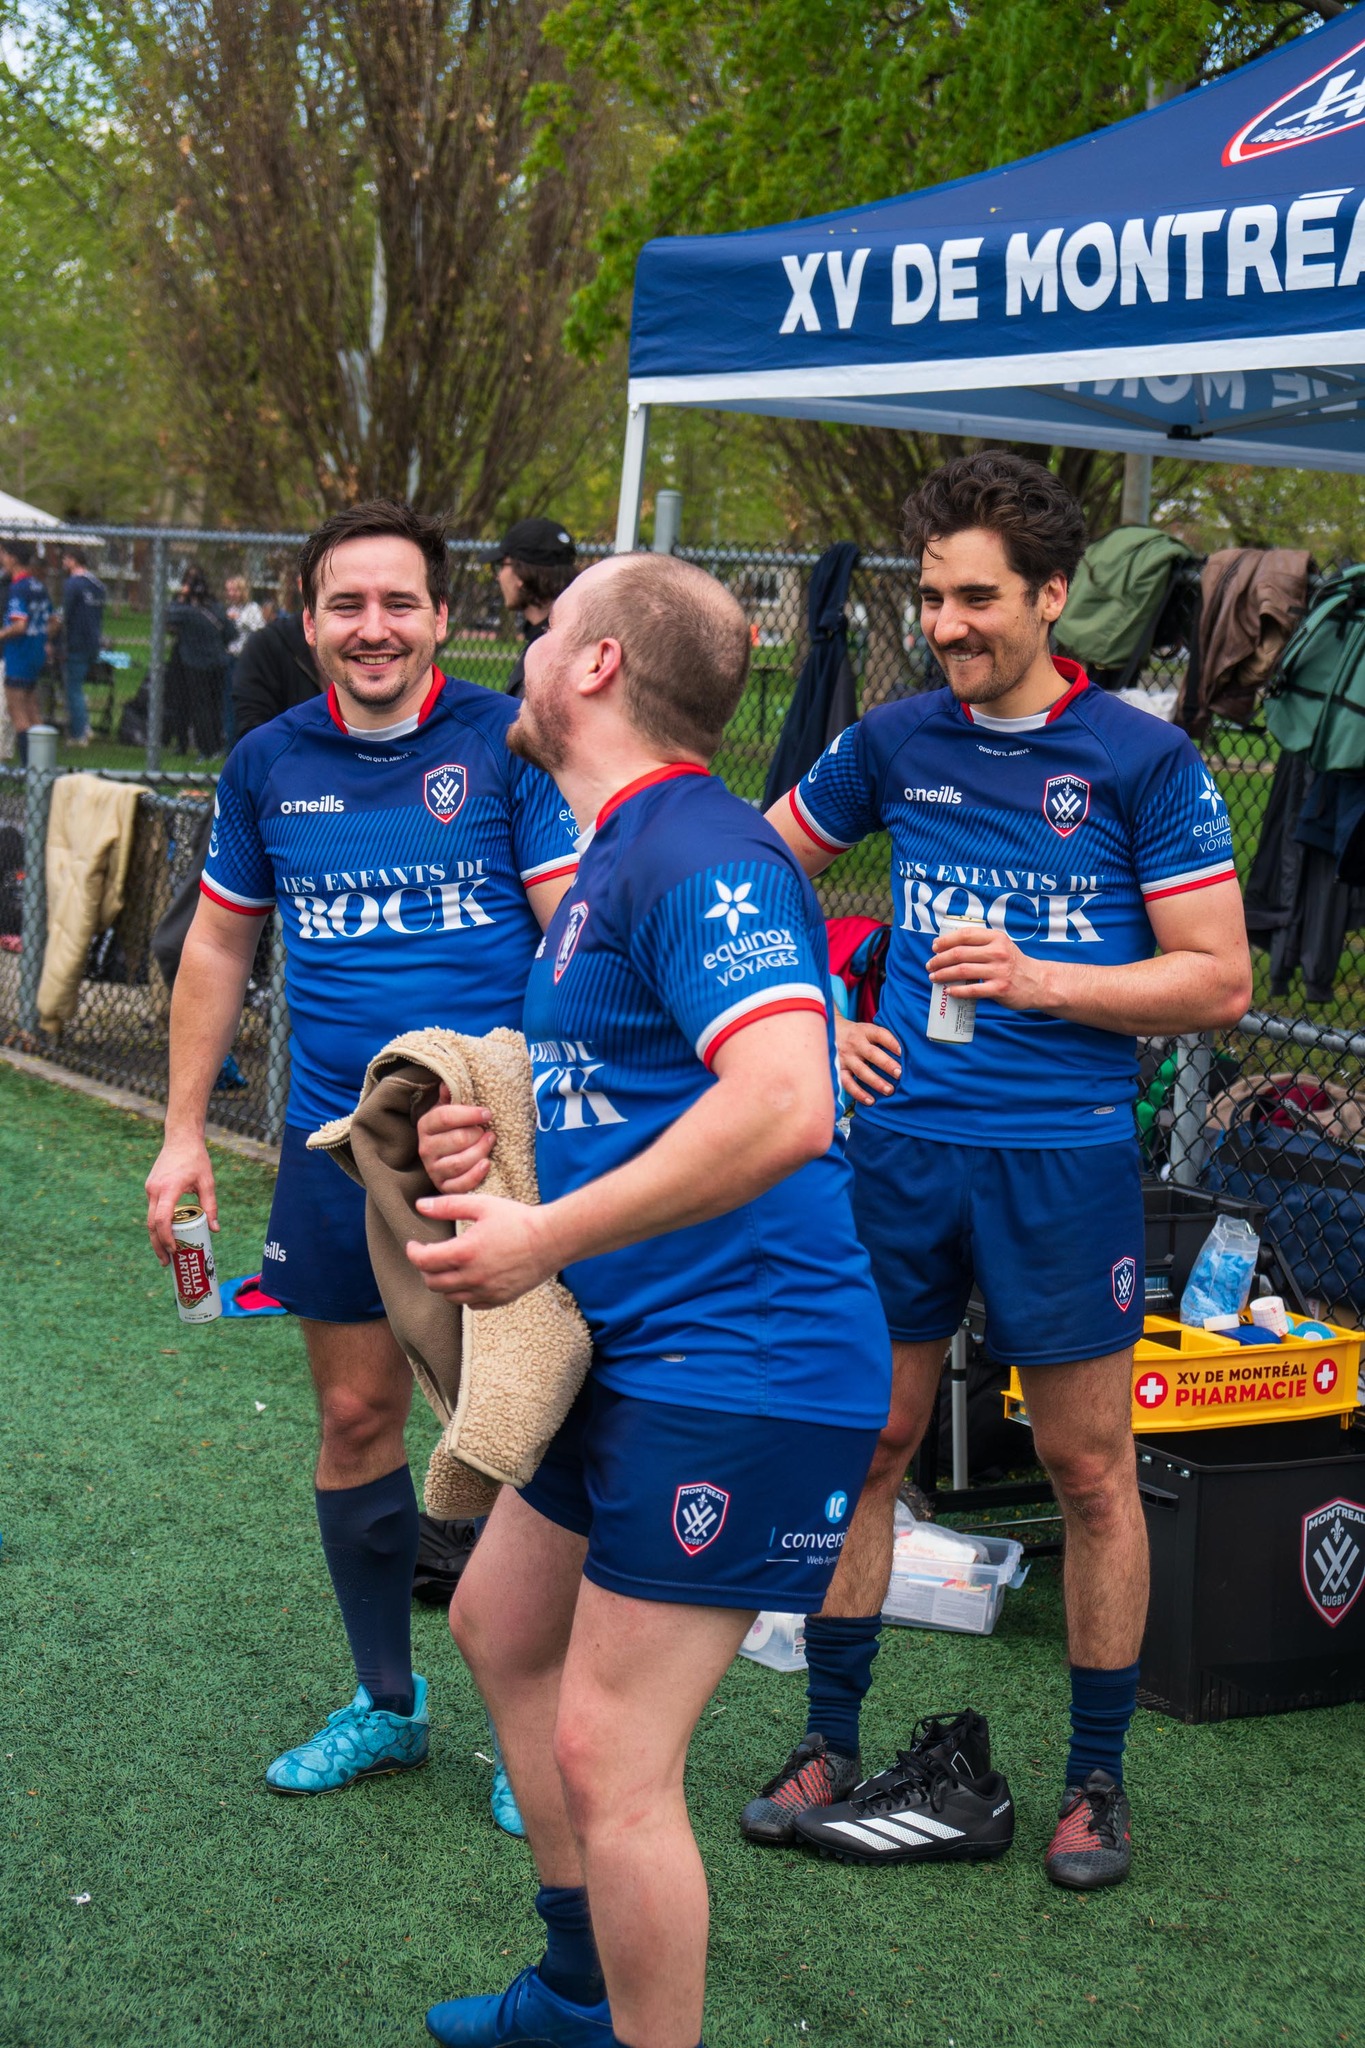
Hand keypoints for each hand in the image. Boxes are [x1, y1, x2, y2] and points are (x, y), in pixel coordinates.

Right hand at [145, 1131, 216, 1264]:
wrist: (180, 1138)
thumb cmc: (196, 1159)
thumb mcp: (208, 1182)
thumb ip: (211, 1205)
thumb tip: (215, 1229)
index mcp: (169, 1188)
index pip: (162, 1219)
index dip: (167, 1238)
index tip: (175, 1250)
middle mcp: (155, 1190)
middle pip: (151, 1224)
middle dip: (158, 1245)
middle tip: (167, 1262)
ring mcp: (150, 1189)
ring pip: (150, 1219)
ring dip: (156, 1237)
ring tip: (166, 1254)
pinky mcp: (151, 1187)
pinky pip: (153, 1210)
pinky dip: (157, 1224)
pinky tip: (167, 1234)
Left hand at [406, 1192, 555, 1307]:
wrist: (552, 1240)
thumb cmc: (518, 1219)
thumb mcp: (482, 1205)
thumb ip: (448, 1206)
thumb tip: (421, 1206)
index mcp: (464, 1252)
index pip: (423, 1261)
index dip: (413, 1252)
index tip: (414, 1245)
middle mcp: (472, 1277)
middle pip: (432, 1282)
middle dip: (425, 1268)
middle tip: (430, 1255)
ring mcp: (486, 1291)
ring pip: (449, 1297)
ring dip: (442, 1283)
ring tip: (447, 1267)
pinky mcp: (499, 1299)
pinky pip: (471, 1304)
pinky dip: (463, 1294)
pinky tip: (468, 1279)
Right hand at [416, 1084, 495, 1193]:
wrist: (449, 1156)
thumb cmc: (454, 1129)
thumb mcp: (450, 1109)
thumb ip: (451, 1097)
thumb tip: (446, 1083)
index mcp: (425, 1125)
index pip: (445, 1117)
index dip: (469, 1114)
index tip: (487, 1114)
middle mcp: (425, 1148)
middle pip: (457, 1140)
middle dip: (478, 1134)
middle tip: (489, 1132)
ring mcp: (433, 1169)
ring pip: (460, 1162)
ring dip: (481, 1151)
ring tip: (490, 1142)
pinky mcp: (443, 1187)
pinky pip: (460, 1184)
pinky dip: (476, 1174)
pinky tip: (487, 1163)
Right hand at [834, 1011, 901, 1106]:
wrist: (828, 1032)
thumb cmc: (856, 1034)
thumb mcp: (868, 1030)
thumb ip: (883, 1038)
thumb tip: (907, 1052)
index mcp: (865, 1031)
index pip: (880, 1034)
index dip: (892, 1042)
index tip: (902, 1051)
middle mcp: (855, 1044)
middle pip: (872, 1054)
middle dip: (886, 1064)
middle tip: (899, 1074)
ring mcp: (846, 1058)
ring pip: (861, 1071)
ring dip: (876, 1081)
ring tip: (889, 1090)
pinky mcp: (839, 1070)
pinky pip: (848, 1083)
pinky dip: (858, 1093)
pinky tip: (870, 1101)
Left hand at [928, 925, 1050, 1012]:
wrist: (1037, 982)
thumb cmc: (1013, 964)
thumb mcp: (1002, 946)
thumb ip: (981, 943)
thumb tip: (949, 947)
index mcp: (996, 938)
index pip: (965, 934)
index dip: (946, 940)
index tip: (934, 947)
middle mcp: (998, 952)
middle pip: (959, 953)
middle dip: (940, 959)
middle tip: (930, 965)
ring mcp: (999, 971)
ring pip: (962, 970)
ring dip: (943, 974)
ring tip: (934, 977)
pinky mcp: (999, 989)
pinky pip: (972, 990)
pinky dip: (957, 990)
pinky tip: (948, 991)